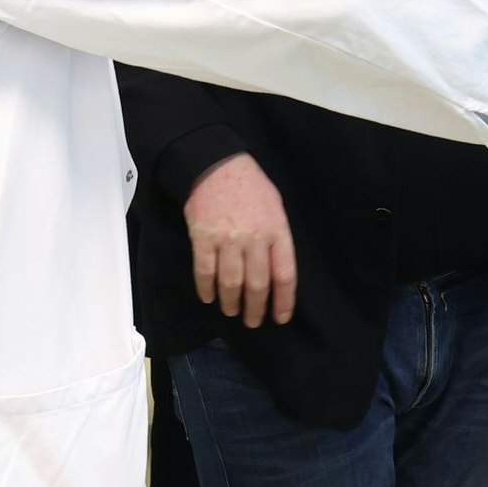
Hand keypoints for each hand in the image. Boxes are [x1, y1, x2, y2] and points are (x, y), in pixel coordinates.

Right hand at [183, 153, 296, 328]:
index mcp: (276, 230)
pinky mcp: (203, 239)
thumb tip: (277, 271)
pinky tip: (209, 297)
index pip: (284, 274)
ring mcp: (227, 240)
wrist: (216, 166)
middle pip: (257, 284)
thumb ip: (277, 237)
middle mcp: (254, 238)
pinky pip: (205, 272)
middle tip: (252, 321)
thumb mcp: (276, 207)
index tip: (280, 318)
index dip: (283, 301)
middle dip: (255, 309)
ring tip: (232, 310)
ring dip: (231, 303)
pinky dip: (207, 289)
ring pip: (231, 283)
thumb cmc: (251, 187)